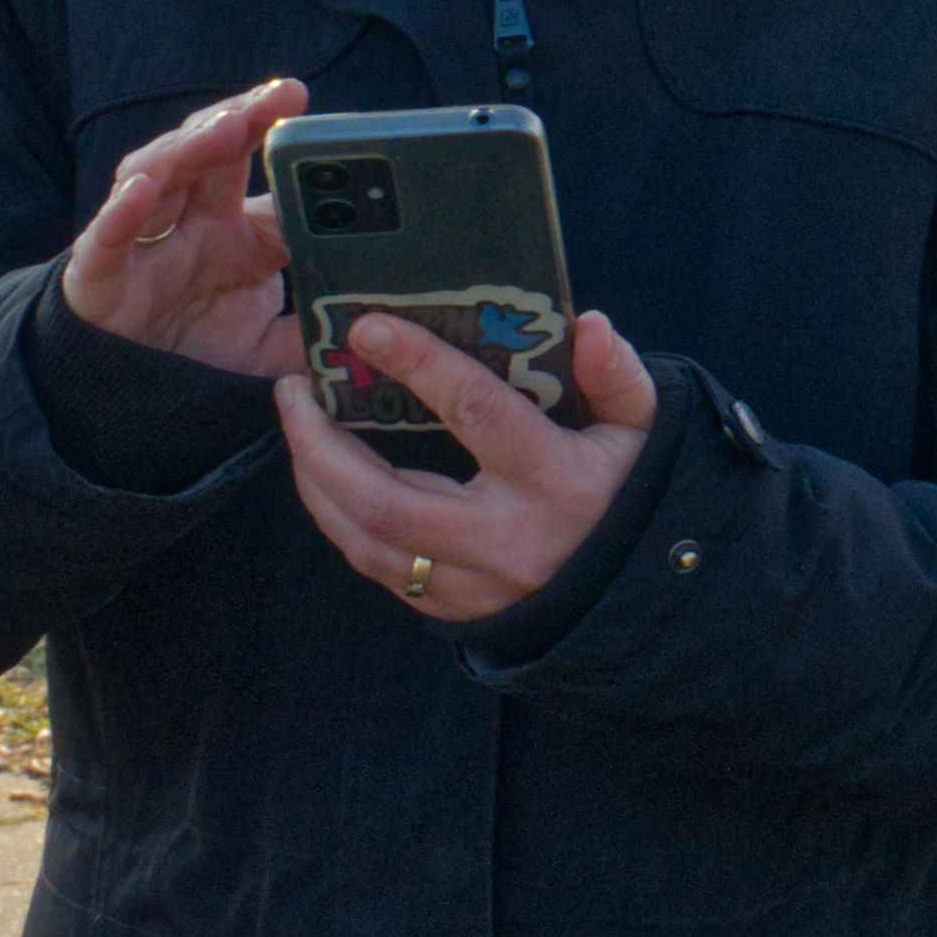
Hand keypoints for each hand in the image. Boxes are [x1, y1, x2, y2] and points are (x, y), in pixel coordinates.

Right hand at [64, 82, 308, 372]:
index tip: (294, 97)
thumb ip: (315, 324)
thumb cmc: (201, 342)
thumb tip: (373, 320)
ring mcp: (140, 243)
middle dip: (238, 117)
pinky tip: (140, 190)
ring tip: (226, 128)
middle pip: (202, 151)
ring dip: (187, 148)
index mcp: (223, 222)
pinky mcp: (99, 279)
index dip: (263, 123)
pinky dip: (119, 215)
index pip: (242, 157)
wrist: (137, 390)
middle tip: (277, 99)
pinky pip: (105, 242)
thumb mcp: (273, 336)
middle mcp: (181, 219)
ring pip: (154, 176)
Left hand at [275, 298, 662, 626]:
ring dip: (317, 484)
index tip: (367, 329)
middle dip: (321, 444)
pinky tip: (328, 480)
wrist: (640, 595)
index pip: (476, 413)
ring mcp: (475, 586)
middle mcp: (506, 540)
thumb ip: (616, 375)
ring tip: (299, 430)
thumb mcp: (642, 428)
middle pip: (386, 499)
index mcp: (556, 481)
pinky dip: (344, 521)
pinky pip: (380, 570)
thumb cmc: (630, 493)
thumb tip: (587, 325)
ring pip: (368, 542)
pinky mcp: (455, 611)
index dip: (419, 365)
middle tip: (294, 391)